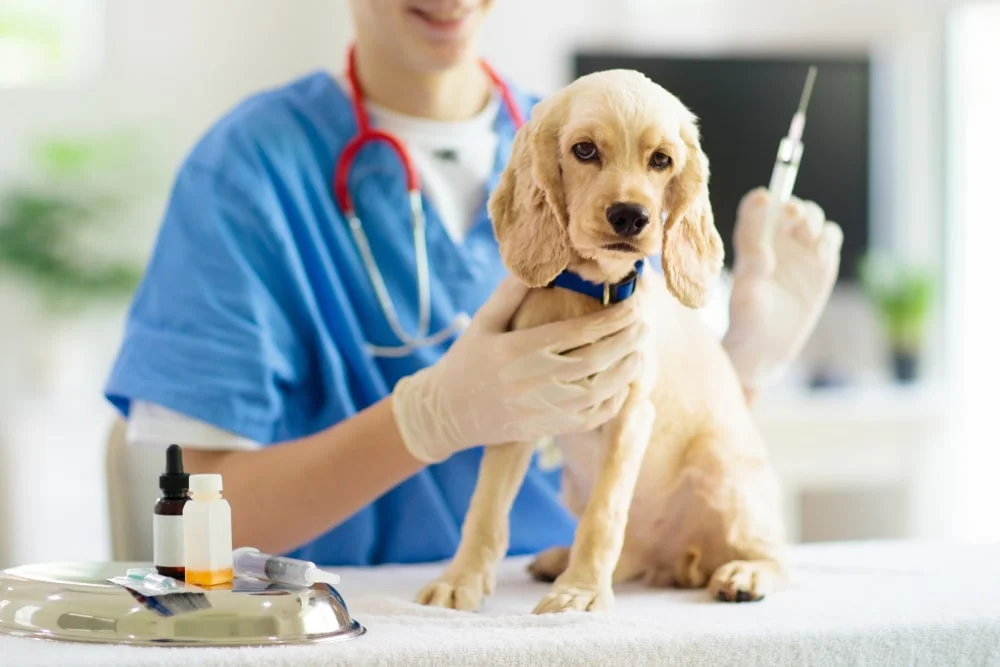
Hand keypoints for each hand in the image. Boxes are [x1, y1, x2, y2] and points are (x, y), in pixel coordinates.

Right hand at [391, 276, 647, 462]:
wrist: (447, 412)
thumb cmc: (466, 360)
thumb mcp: (483, 322)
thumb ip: (510, 293)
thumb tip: (538, 264)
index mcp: (520, 350)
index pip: (579, 332)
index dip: (612, 319)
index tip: (634, 305)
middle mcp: (534, 380)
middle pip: (595, 359)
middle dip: (626, 341)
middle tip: (645, 325)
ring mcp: (542, 408)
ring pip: (598, 391)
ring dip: (625, 371)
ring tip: (640, 352)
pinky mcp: (546, 428)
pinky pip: (589, 418)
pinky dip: (612, 403)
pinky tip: (623, 386)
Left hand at [722, 188, 842, 389]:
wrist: (766, 348)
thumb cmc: (747, 320)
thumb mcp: (746, 291)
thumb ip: (752, 263)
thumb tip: (764, 246)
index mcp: (750, 241)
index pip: (757, 206)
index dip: (763, 199)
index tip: (766, 201)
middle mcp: (776, 241)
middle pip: (790, 206)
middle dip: (795, 206)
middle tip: (794, 217)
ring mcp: (800, 252)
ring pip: (813, 218)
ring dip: (813, 219)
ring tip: (806, 236)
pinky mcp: (821, 265)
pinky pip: (831, 238)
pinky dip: (829, 239)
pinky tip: (820, 254)